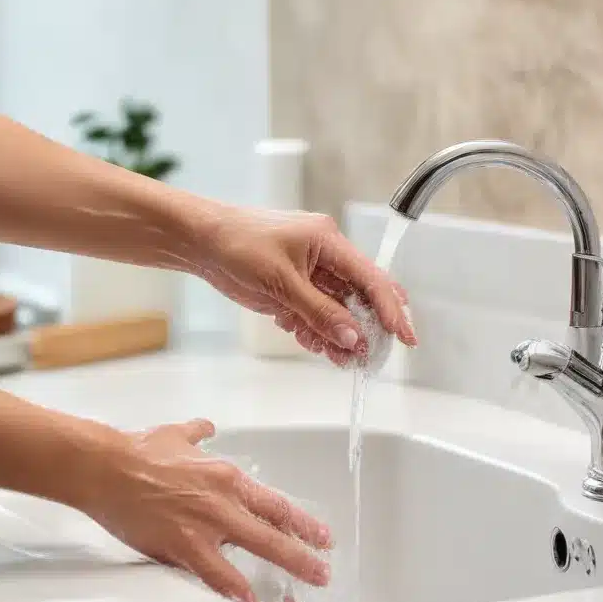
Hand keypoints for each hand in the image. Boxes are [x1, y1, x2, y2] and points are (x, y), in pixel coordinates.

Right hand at [84, 418, 331, 601]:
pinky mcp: (181, 545)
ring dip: (284, 571)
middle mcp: (223, 500)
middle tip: (323, 570)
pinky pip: (215, 573)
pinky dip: (235, 589)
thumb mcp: (176, 434)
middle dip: (303, 552)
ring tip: (301, 596)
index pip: (273, 503)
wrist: (105, 466)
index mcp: (225, 476)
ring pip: (255, 550)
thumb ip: (197, 433)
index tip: (320, 535)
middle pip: (274, 529)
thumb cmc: (138, 449)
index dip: (300, 521)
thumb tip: (208, 427)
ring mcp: (205, 524)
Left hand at [196, 207, 416, 364]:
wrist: (199, 242)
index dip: (390, 308)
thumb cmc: (236, 243)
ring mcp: (307, 273)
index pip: (369, 278)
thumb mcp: (281, 282)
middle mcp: (323, 255)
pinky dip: (316, 331)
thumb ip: (318, 311)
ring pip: (335, 309)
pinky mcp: (290, 288)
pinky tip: (319, 347)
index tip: (403, 335)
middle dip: (364, 327)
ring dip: (339, 335)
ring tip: (343, 360)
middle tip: (371, 356)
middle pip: (357, 296)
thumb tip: (352, 336)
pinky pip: (313, 313)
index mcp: (327, 241)